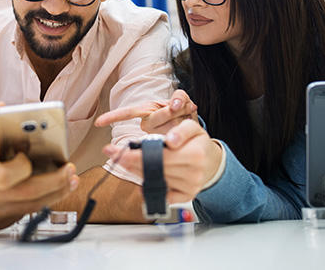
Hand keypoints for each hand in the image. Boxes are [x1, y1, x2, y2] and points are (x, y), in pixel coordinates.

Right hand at [0, 110, 79, 232]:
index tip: (29, 155)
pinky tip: (54, 189)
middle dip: (55, 181)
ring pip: (32, 206)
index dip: (22, 167)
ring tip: (71, 179)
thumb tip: (3, 107)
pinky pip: (26, 213)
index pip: (4, 177)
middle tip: (71, 169)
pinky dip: (43, 201)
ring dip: (56, 192)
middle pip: (28, 194)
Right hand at [95, 89, 197, 134]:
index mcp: (146, 111)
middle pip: (160, 116)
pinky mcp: (165, 147)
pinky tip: (187, 128)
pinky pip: (177, 138)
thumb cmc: (182, 111)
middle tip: (183, 108)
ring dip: (183, 119)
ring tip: (186, 117)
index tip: (99, 123)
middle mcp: (147, 125)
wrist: (192, 130)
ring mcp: (156, 137)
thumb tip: (176, 103)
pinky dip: (186, 130)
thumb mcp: (182, 99)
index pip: (127, 113)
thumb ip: (180, 97)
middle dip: (175, 111)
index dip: (113, 117)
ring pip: (172, 127)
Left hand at [102, 119, 221, 203]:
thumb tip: (170, 141)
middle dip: (129, 161)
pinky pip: (163, 196)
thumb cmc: (198, 143)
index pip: (158, 156)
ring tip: (124, 162)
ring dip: (136, 172)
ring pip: (155, 181)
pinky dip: (149, 190)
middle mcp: (193, 173)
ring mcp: (190, 187)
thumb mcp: (193, 128)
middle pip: (154, 168)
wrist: (212, 162)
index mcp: (194, 154)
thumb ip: (182, 131)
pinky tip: (140, 183)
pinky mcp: (186, 197)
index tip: (117, 150)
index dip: (135, 154)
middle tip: (112, 154)